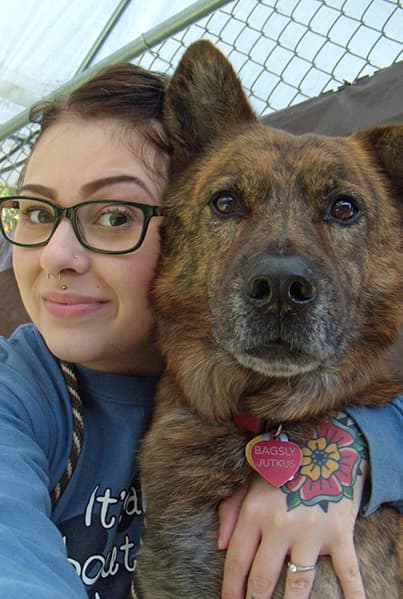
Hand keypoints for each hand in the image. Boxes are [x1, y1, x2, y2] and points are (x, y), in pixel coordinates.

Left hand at [218, 414, 367, 598]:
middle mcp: (280, 524)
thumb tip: (220, 546)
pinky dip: (353, 595)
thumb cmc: (283, 464)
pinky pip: (347, 572)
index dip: (231, 589)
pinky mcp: (339, 534)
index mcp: (255, 511)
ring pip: (297, 584)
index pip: (237, 561)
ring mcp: (311, 531)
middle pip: (262, 578)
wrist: (325, 443)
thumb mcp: (250, 479)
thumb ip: (230, 509)